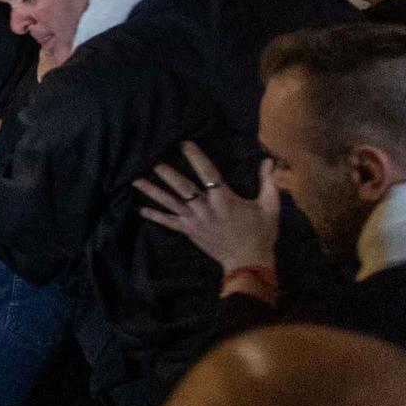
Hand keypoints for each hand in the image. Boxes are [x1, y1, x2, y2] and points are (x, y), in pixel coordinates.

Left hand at [132, 142, 279, 272]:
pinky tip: (140, 210)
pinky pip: (169, 223)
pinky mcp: (189, 232)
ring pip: (171, 203)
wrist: (249, 262)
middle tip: (153, 161)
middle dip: (168, 174)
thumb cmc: (261, 233)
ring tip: (136, 180)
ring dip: (153, 192)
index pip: (208, 174)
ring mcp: (194, 221)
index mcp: (224, 200)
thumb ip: (268, 182)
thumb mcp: (270, 207)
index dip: (196, 158)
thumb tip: (269, 160)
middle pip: (183, 188)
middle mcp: (205, 209)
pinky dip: (155, 216)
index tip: (185, 144)